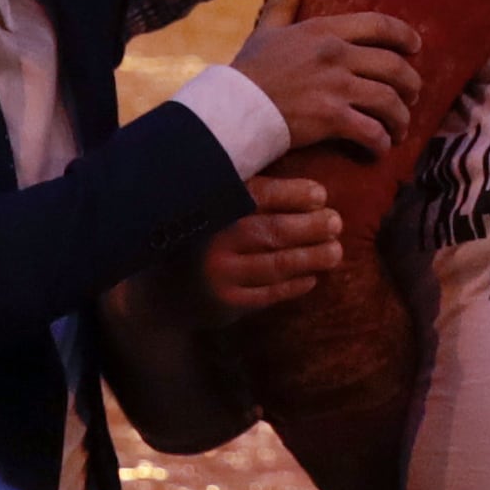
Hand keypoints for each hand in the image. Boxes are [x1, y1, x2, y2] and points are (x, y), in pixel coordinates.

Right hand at [197, 175, 349, 314]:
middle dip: (313, 227)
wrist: (153, 288)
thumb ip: (241, 192)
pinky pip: (268, 294)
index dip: (295, 194)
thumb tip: (300, 185)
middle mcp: (213, 240)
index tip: (321, 195)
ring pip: (277, 265)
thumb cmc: (193, 236)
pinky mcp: (224, 305)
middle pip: (274, 231)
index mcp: (209, 207)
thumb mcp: (207, 204)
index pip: (260, 195)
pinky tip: (311, 278)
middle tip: (337, 223)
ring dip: (312, 258)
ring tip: (336, 252)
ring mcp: (219, 276)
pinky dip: (293, 286)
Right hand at [233, 8, 425, 158]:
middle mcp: (337, 55)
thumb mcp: (266, 31)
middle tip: (412, 95)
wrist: (234, 108)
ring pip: (389, 100)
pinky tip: (380, 148)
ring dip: (400, 117)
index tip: (416, 47)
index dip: (404, 35)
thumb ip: (283, 6)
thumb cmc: (249, 71)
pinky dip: (381, 142)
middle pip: (393, 66)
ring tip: (400, 127)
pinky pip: (371, 131)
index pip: (378, 24)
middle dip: (410, 83)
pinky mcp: (332, 119)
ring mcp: (336, 87)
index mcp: (324, 31)